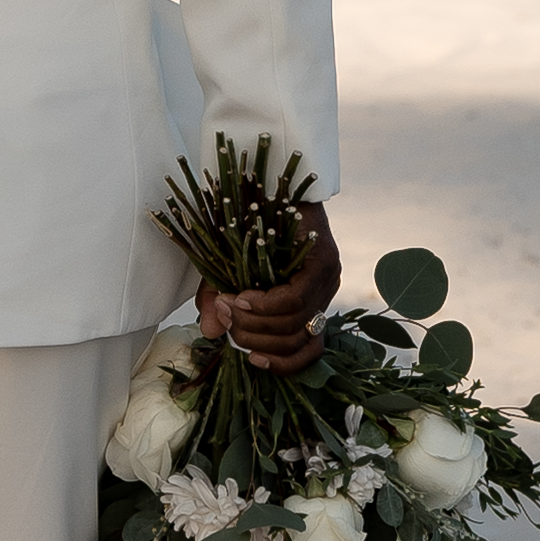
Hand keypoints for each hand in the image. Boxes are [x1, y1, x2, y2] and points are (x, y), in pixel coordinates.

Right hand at [198, 194, 341, 372]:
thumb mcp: (229, 270)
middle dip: (254, 338)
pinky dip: (264, 304)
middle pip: (296, 341)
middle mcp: (324, 296)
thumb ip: (221, 302)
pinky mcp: (323, 262)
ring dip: (254, 322)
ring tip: (227, 304)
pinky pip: (294, 298)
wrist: (270, 177)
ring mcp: (327, 279)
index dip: (282, 364)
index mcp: (307, 305)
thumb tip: (211, 333)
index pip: (307, 352)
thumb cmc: (248, 223)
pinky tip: (241, 297)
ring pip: (294, 323)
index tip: (250, 358)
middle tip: (224, 316)